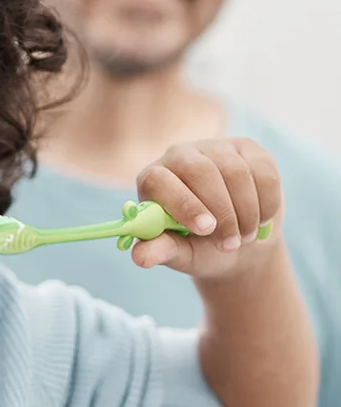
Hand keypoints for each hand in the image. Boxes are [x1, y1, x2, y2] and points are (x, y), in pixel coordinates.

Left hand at [132, 138, 281, 278]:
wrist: (240, 242)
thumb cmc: (200, 247)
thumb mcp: (179, 253)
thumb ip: (161, 251)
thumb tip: (139, 258)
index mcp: (153, 179)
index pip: (159, 179)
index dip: (182, 203)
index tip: (206, 229)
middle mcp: (179, 156)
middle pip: (200, 171)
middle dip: (222, 211)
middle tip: (231, 243)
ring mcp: (214, 148)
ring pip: (236, 172)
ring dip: (246, 212)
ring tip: (244, 237)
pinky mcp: (247, 148)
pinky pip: (264, 172)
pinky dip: (267, 203)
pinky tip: (260, 219)